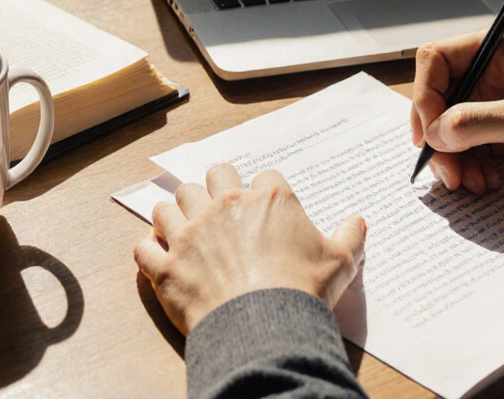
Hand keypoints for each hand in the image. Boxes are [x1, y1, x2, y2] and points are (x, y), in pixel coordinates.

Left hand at [133, 164, 366, 334]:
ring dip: (175, 213)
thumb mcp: (341, 262)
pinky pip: (143, 247)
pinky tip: (158, 254)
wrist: (265, 326)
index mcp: (267, 200)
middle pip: (211, 176)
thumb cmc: (303, 291)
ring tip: (182, 226)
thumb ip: (351, 237)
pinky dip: (148, 249)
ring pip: (169, 204)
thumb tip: (360, 222)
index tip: (266, 208)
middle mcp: (224, 207)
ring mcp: (189, 234)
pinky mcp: (166, 266)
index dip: (265, 192)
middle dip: (214, 187)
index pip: (264, 177)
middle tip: (219, 205)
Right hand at [410, 22, 503, 192]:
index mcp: (500, 47)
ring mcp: (498, 105)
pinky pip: (469, 150)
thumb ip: (477, 122)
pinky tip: (487, 182)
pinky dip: (470, 168)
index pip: (438, 60)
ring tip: (471, 182)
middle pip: (439, 99)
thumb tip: (434, 133)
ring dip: (454, 159)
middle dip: (438, 137)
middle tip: (445, 169)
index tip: (428, 131)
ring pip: (450, 130)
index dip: (425, 94)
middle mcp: (494, 72)